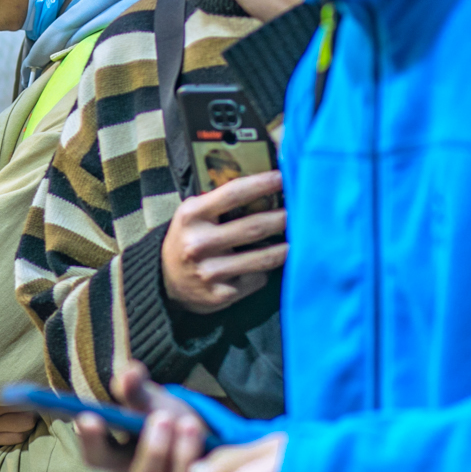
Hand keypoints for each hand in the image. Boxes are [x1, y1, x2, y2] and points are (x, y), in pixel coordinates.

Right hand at [74, 360, 212, 471]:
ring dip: (182, 456)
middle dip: (154, 451)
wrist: (200, 436)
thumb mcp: (149, 402)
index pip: (96, 457)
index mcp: (117, 460)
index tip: (87, 418)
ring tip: (189, 424)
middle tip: (163, 417)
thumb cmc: (165, 417)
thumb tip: (129, 374)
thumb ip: (136, 389)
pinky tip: (211, 449)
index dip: (90, 440)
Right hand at [162, 172, 287, 314]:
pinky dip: (264, 272)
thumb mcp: (193, 216)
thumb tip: (265, 185)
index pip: (232, 194)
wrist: (167, 283)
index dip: (262, 183)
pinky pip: (257, 279)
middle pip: (254, 227)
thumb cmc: (190, 240)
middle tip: (303, 211)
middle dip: (283, 218)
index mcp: (191, 216)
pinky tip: (262, 268)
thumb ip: (219, 202)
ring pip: (263, 258)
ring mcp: (209, 271)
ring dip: (287, 248)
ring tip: (301, 239)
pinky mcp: (221, 294)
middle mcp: (198, 243)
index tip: (284, 177)